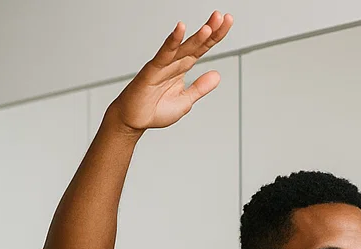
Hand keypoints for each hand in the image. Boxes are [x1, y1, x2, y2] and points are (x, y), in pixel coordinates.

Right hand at [110, 11, 233, 133]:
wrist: (133, 119)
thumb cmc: (154, 109)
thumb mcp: (186, 100)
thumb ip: (200, 88)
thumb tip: (217, 75)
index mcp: (182, 68)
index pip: (201, 49)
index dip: (214, 37)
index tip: (227, 23)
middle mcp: (174, 63)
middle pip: (195, 44)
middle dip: (210, 31)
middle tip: (223, 17)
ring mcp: (163, 65)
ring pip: (182, 47)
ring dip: (196, 37)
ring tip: (210, 27)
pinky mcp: (152, 71)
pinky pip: (164, 53)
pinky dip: (172, 41)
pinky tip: (180, 29)